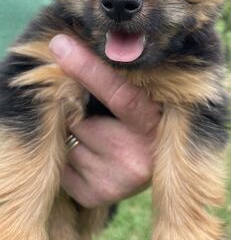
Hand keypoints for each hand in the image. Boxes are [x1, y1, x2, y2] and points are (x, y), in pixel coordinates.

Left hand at [49, 34, 160, 207]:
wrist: (161, 166)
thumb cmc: (147, 123)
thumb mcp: (143, 98)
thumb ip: (115, 79)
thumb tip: (67, 47)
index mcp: (152, 121)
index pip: (118, 93)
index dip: (89, 70)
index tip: (61, 46)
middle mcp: (137, 153)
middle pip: (79, 120)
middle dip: (79, 114)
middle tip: (101, 117)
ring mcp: (117, 177)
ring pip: (69, 143)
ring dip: (77, 139)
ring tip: (105, 141)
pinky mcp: (99, 194)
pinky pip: (64, 167)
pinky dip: (71, 160)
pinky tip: (96, 159)